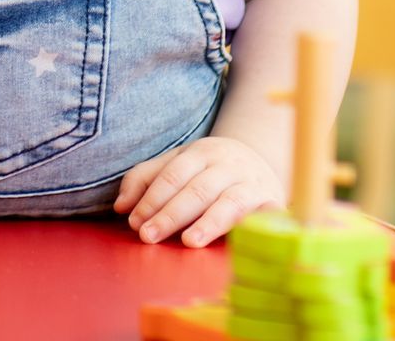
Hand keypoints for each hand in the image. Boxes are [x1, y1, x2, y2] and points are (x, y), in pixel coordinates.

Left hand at [115, 136, 281, 246]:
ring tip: (189, 242)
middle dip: (170, 214)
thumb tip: (120, 207)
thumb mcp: (177, 164)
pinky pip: (265, 216)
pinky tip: (238, 241)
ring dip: (209, 222)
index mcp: (201, 152)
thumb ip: (146, 180)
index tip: (134, 222)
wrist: (262, 160)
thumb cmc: (209, 169)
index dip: (152, 199)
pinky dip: (253, 226)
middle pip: (196, 190)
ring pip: (230, 202)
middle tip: (148, 236)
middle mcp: (228, 164)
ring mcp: (253, 183)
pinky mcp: (274, 203)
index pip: (172, 175)